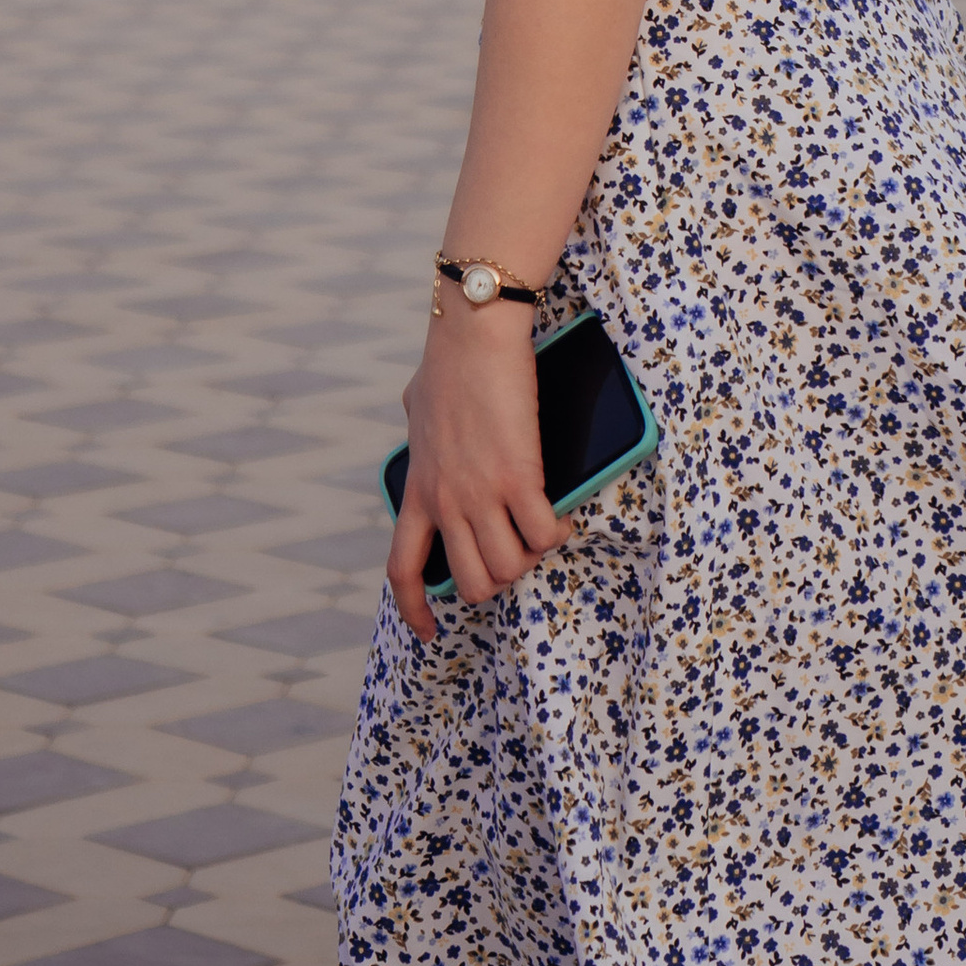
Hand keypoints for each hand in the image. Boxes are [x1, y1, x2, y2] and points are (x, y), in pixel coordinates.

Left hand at [386, 306, 563, 641]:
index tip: (427, 632)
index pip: (403, 570)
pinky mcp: (519, 478)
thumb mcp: (417, 407)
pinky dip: (558, 531)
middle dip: (498, 578)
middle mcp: (445, 502)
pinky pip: (544, 534)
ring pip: (510, 568)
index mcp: (418, 489)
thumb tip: (418, 414)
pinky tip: (562, 512)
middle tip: (514, 550)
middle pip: (472, 583)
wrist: (473, 333)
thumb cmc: (449, 359)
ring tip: (540, 529)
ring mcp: (481, 494)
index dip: (415, 611)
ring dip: (530, 555)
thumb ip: (418, 428)